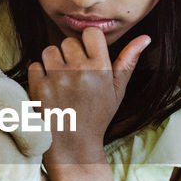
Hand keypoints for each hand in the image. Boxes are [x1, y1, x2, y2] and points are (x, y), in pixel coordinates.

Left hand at [27, 28, 150, 163]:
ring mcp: (58, 79)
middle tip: (73, 76)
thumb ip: (128, 62)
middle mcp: (80, 70)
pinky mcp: (39, 88)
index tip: (86, 58)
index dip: (87, 43)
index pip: (91, 33)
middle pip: (68, 42)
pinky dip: (38, 76)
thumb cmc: (97, 117)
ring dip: (52, 63)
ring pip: (49, 50)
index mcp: (101, 68)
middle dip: (69, 56)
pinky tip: (48, 90)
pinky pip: (34, 66)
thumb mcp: (117, 91)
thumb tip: (146, 37)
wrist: (74, 147)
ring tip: (59, 81)